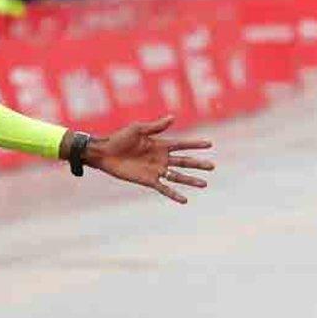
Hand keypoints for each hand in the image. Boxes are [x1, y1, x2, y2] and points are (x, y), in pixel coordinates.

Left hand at [84, 116, 214, 203]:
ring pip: (177, 176)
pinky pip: (164, 188)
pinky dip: (174, 194)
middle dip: (198, 164)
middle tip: (212, 166)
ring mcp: (155, 170)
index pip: (182, 144)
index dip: (195, 144)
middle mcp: (160, 158)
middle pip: (184, 161)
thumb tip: (173, 117)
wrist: (104, 153)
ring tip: (204, 184)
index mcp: (160, 144)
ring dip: (190, 180)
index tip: (209, 144)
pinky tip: (185, 199)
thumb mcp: (138, 129)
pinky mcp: (148, 180)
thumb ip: (155, 127)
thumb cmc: (119, 138)